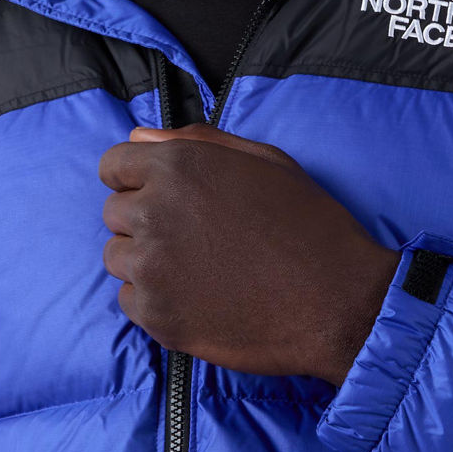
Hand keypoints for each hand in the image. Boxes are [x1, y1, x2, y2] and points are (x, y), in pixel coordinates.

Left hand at [98, 123, 400, 384]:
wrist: (338, 303)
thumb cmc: (309, 227)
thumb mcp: (266, 163)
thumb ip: (198, 142)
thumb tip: (139, 135)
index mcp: (177, 167)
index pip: (114, 164)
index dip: (137, 179)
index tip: (164, 198)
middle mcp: (153, 212)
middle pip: (114, 213)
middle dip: (146, 221)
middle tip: (197, 240)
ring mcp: (150, 268)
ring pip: (118, 259)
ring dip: (147, 262)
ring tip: (200, 271)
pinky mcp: (156, 316)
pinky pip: (130, 302)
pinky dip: (157, 301)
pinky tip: (200, 299)